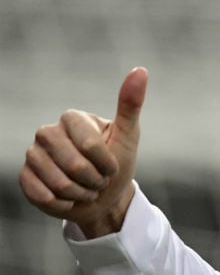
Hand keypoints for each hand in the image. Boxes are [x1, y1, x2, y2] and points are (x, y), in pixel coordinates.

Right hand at [18, 67, 147, 237]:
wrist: (103, 197)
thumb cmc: (117, 164)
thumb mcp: (128, 136)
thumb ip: (130, 105)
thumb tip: (140, 70)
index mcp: (72, 119)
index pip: (90, 144)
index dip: (107, 163)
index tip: (113, 167)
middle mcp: (48, 132)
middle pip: (74, 165)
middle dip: (95, 181)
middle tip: (99, 181)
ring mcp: (33, 154)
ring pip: (58, 183)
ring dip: (81, 194)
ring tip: (86, 189)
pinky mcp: (25, 176)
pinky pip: (43, 196)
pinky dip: (63, 204)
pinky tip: (69, 199)